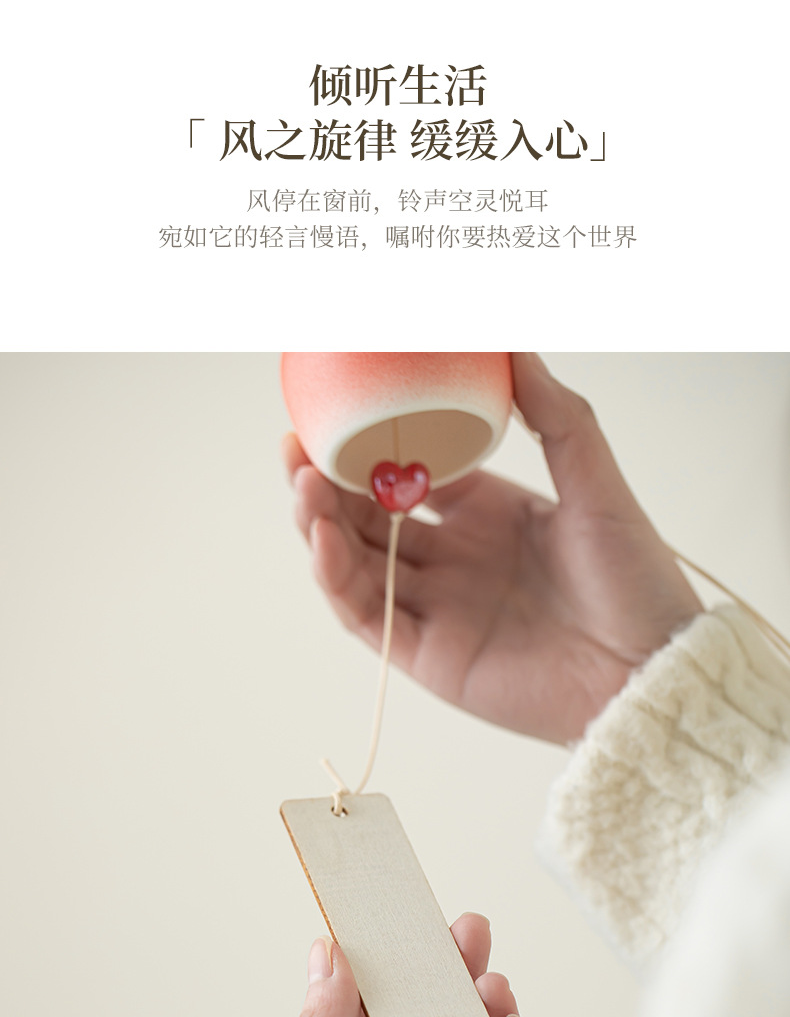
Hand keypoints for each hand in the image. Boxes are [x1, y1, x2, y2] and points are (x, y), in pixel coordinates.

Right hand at [285, 352, 702, 743]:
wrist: (653, 669)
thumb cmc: (637, 582)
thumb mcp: (596, 483)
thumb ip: (556, 416)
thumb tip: (516, 346)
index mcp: (489, 515)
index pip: (409, 474)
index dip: (368, 447)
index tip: (337, 411)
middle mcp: (456, 560)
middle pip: (368, 519)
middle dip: (326, 482)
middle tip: (296, 444)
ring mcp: (439, 608)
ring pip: (356, 563)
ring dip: (320, 524)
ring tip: (300, 482)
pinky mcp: (430, 656)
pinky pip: (369, 614)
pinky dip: (337, 577)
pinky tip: (324, 536)